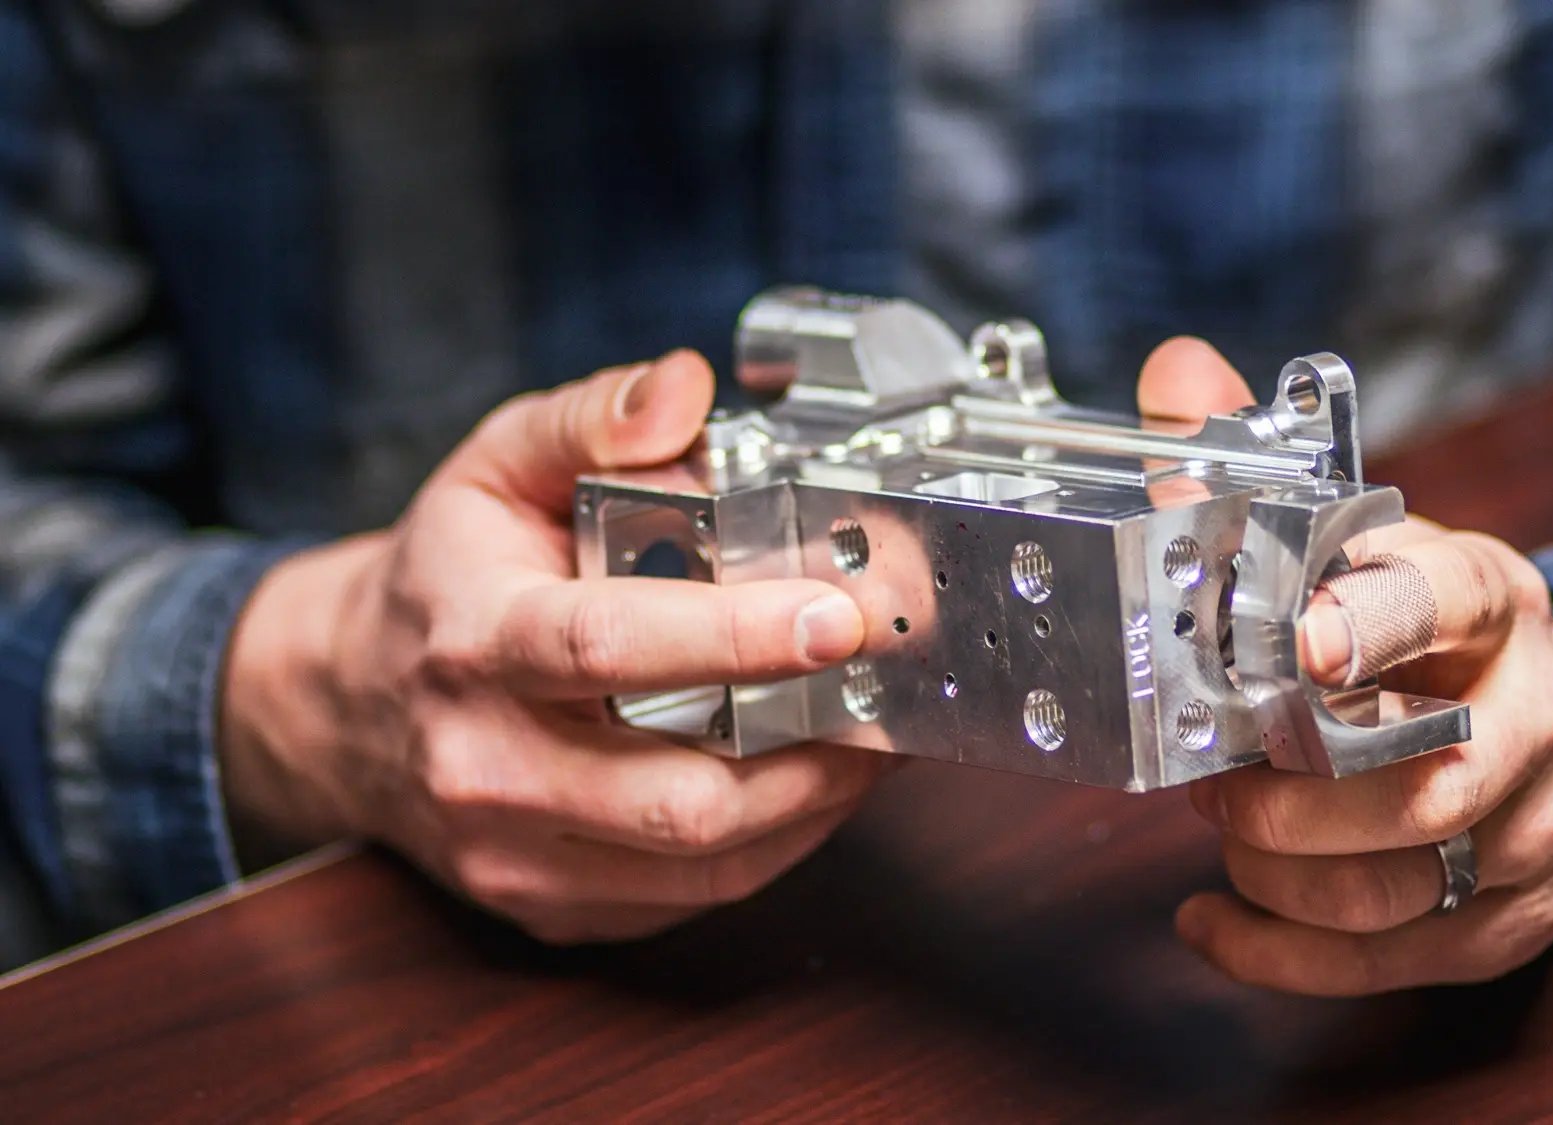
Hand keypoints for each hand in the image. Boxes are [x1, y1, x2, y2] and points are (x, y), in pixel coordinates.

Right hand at [220, 351, 893, 943]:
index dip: (736, 639)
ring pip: (703, 860)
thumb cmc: (444, 580)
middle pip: (676, 793)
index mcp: (477, 642)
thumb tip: (685, 388)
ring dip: (814, 800)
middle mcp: (489, 764)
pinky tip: (812, 779)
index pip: (611, 649)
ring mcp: (516, 855)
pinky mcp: (552, 909)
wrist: (344, 705)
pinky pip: (695, 897)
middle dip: (811, 745)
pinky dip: (777, 843)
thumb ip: (593, 419)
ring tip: (872, 730)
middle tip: (885, 683)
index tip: (838, 617)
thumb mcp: (493, 466)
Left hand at [1135, 339, 1552, 995]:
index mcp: (1493, 598)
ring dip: (1274, 871)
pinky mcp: (1513, 918)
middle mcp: (1537, 715)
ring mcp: (1540, 827)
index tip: (1294, 651)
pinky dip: (1281, 953)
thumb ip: (1251, 458)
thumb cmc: (1422, 624)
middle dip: (1282, 798)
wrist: (1540, 708)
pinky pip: (1390, 964)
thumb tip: (1175, 372)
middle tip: (1207, 775)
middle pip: (1417, 785)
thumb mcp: (1354, 535)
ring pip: (1395, 887)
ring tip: (1219, 828)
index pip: (1446, 604)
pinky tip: (1216, 920)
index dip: (1369, 629)